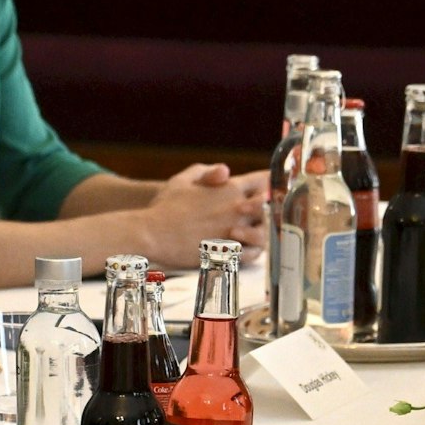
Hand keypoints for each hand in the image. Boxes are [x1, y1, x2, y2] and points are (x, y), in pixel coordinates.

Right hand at [139, 163, 267, 266]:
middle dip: (272, 208)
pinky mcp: (230, 251)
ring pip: (266, 231)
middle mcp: (238, 208)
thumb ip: (205, 171)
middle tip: (265, 212)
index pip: (264, 180)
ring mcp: (236, 230)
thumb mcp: (181, 180)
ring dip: (261, 231)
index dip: (271, 181)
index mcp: (230, 187)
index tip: (272, 185)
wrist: (153, 233)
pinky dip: (253, 251)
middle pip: (271, 206)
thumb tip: (225, 171)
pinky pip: (254, 253)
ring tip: (249, 232)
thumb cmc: (165, 206)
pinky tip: (242, 248)